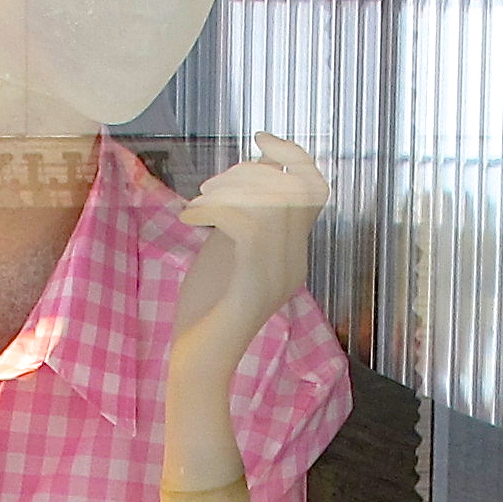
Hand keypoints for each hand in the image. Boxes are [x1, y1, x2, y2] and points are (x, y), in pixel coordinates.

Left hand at [171, 132, 330, 382]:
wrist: (199, 363)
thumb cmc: (204, 312)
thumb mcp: (222, 252)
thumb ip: (238, 217)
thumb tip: (241, 177)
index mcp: (290, 252)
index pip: (313, 190)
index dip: (294, 155)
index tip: (261, 138)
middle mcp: (294, 260)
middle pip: (295, 187)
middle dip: (252, 169)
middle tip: (211, 185)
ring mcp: (279, 274)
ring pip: (274, 202)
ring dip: (232, 189)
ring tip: (199, 201)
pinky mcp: (255, 285)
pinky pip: (249, 225)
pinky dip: (215, 209)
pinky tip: (189, 218)